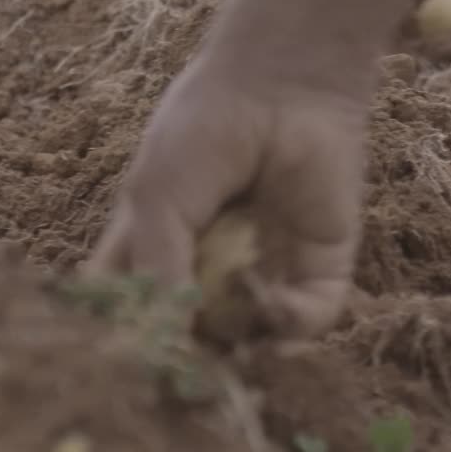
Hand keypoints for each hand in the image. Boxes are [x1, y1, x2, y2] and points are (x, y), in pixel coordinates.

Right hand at [81, 53, 368, 342]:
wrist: (281, 86)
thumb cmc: (203, 131)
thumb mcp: (158, 198)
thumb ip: (156, 268)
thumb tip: (161, 342)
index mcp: (159, 255)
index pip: (138, 315)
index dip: (134, 340)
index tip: (131, 357)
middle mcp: (211, 275)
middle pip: (196, 340)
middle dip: (194, 357)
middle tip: (190, 366)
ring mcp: (265, 277)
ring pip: (253, 341)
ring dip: (243, 346)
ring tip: (233, 333)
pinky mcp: (319, 273)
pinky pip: (308, 321)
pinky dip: (290, 322)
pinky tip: (272, 300)